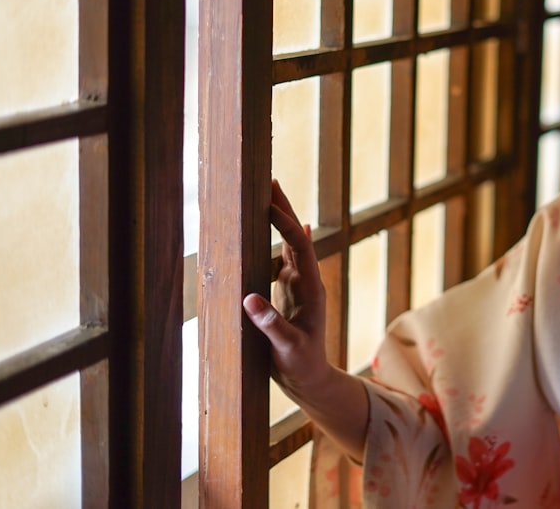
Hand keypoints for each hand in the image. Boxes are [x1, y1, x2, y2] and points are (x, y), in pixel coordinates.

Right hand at [243, 180, 334, 401]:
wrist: (310, 380)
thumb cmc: (302, 365)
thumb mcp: (287, 348)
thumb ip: (271, 325)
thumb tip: (249, 298)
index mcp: (311, 288)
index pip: (300, 246)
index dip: (284, 224)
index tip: (267, 205)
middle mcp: (306, 280)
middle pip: (296, 236)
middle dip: (283, 208)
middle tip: (270, 179)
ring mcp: (297, 285)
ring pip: (288, 244)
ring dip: (277, 219)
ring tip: (264, 193)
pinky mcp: (286, 293)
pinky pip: (280, 259)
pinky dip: (274, 240)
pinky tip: (274, 226)